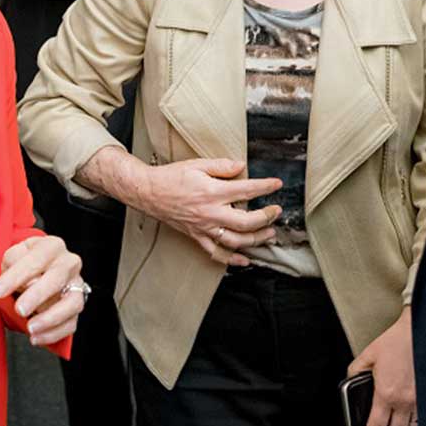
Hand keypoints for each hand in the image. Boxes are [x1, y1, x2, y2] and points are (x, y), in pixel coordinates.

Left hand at [0, 236, 83, 346]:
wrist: (36, 272)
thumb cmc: (23, 264)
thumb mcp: (13, 256)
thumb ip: (13, 261)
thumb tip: (21, 280)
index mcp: (52, 246)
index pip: (36, 259)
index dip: (16, 276)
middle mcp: (69, 264)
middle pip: (57, 279)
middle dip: (37, 296)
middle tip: (19, 309)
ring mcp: (76, 286)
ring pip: (71, 304)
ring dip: (51, 318)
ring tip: (30, 328)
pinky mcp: (76, 307)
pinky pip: (71, 323)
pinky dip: (54, 333)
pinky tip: (36, 338)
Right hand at [135, 157, 281, 266]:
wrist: (149, 192)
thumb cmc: (172, 177)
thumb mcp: (197, 164)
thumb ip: (221, 165)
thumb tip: (241, 166)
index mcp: (212, 192)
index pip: (246, 190)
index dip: (265, 187)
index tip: (276, 184)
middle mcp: (210, 213)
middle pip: (246, 222)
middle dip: (266, 218)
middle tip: (276, 212)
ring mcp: (204, 227)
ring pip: (235, 240)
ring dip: (256, 240)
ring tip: (269, 235)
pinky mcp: (196, 236)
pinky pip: (216, 253)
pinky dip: (232, 259)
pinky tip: (245, 260)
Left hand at [348, 307, 415, 425]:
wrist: (419, 332)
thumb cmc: (397, 341)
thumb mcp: (368, 355)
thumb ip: (355, 371)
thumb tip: (351, 381)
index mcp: (386, 393)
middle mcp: (405, 401)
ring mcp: (420, 401)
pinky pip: (421, 420)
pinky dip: (412, 425)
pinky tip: (406, 418)